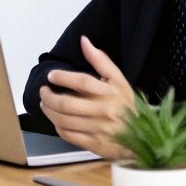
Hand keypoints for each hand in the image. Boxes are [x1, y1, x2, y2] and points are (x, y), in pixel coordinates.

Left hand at [39, 35, 134, 160]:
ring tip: (45, 104)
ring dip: (49, 111)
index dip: (63, 77)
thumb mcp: (118, 80)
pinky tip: (57, 120)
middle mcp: (104, 111)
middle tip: (43, 91)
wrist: (142, 136)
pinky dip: (58, 126)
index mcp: (111, 93)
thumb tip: (84, 40)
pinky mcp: (94, 144)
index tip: (51, 76)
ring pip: (64, 120)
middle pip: (67, 104)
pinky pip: (68, 135)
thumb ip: (100, 60)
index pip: (82, 81)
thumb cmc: (126, 105)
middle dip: (48, 97)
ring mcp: (99, 130)